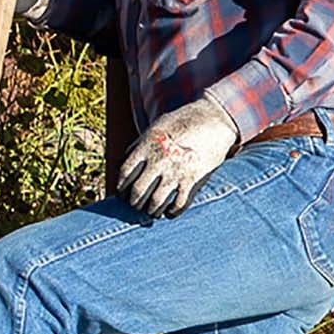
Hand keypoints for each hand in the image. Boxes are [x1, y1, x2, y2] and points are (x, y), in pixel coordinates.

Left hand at [116, 94, 239, 217]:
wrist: (212, 119)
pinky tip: (169, 212)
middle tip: (136, 204)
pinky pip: (178, 205)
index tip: (122, 193)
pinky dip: (171, 213)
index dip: (121, 187)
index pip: (124, 173)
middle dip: (134, 203)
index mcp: (146, 146)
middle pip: (137, 192)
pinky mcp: (193, 180)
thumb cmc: (180, 124)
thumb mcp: (154, 129)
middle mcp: (159, 160)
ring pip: (155, 203)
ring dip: (151, 211)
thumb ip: (137, 147)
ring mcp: (176, 172)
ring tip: (152, 211)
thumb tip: (122, 169)